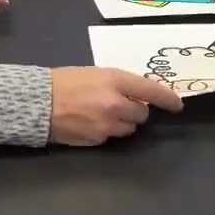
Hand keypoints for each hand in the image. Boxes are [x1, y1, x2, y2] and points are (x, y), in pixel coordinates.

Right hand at [49, 67, 183, 145]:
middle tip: (120, 104)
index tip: (177, 105)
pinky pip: (111, 137)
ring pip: (128, 128)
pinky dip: (106, 131)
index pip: (151, 91)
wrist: (37, 103)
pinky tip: (89, 122)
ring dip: (122, 122)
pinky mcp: (97, 140)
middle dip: (135, 110)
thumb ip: (118, 84)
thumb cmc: (63, 81)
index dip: (167, 99)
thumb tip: (136, 97)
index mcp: (115, 81)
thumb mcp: (95, 73)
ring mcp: (107, 125)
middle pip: (141, 114)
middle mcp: (116, 105)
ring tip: (101, 114)